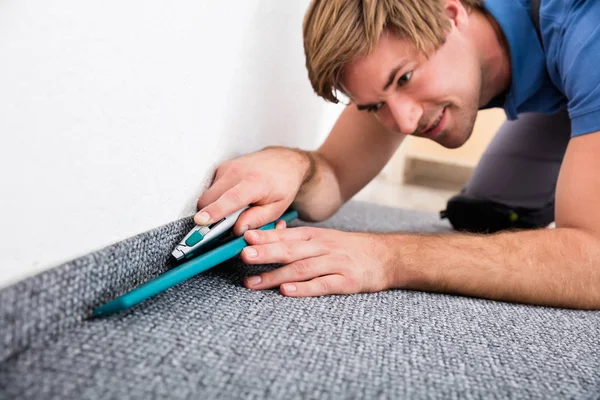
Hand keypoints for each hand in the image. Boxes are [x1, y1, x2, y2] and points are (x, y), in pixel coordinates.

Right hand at [195, 147, 310, 234]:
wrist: (283, 161)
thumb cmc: (282, 186)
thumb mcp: (277, 208)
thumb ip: (257, 219)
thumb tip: (237, 230)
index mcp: (255, 183)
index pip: (231, 198)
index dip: (215, 211)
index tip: (201, 221)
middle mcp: (237, 172)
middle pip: (210, 199)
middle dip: (211, 215)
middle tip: (225, 225)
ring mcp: (227, 167)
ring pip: (208, 195)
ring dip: (215, 207)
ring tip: (235, 209)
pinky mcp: (222, 167)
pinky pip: (211, 189)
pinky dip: (218, 198)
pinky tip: (234, 198)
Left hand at [240, 224, 394, 296]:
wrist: (385, 256)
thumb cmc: (348, 248)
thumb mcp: (323, 238)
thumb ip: (296, 239)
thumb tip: (264, 237)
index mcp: (314, 236)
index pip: (286, 235)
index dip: (265, 236)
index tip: (244, 238)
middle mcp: (323, 247)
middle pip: (291, 249)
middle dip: (266, 252)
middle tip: (244, 255)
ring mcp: (335, 263)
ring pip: (302, 268)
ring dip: (276, 275)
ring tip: (253, 282)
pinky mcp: (347, 281)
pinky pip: (323, 284)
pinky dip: (304, 288)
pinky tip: (286, 291)